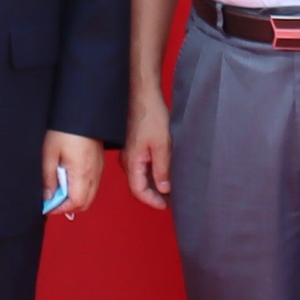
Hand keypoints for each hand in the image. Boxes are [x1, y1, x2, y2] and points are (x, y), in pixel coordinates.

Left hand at [43, 131, 104, 222]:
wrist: (82, 111)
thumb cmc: (66, 128)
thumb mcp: (49, 153)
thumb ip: (48, 178)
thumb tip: (47, 197)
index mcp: (82, 173)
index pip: (75, 203)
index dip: (60, 209)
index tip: (48, 206)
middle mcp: (94, 174)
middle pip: (84, 203)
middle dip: (68, 207)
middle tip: (52, 201)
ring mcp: (99, 169)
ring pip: (90, 195)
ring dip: (74, 198)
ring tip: (58, 189)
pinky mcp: (99, 163)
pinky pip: (92, 184)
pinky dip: (81, 188)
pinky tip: (68, 178)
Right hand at [123, 95, 173, 210]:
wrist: (142, 94)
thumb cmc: (150, 116)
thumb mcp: (162, 145)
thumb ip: (162, 170)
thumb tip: (164, 189)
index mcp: (132, 162)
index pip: (139, 191)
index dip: (153, 201)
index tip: (167, 206)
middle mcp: (127, 160)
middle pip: (138, 186)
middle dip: (154, 195)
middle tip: (172, 200)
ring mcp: (129, 153)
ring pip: (140, 176)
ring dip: (154, 184)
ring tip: (171, 188)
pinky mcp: (133, 146)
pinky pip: (140, 166)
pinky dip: (152, 173)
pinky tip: (164, 171)